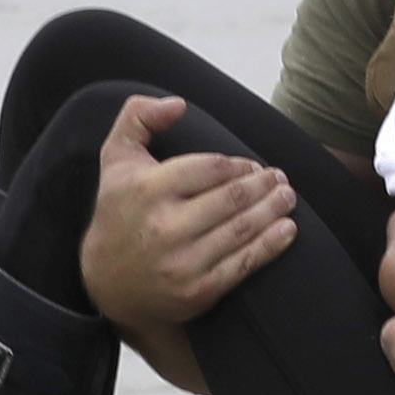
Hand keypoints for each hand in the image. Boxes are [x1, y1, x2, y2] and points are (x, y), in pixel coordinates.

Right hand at [77, 95, 293, 331]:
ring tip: (287, 197)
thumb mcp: (116, 158)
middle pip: (232, 199)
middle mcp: (164, 226)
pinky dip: (271, 245)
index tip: (252, 166)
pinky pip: (243, 265)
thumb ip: (139, 116)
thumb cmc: (119, 212)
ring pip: (242, 230)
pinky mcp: (197, 291)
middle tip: (280, 179)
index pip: (210, 168)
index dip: (239, 165)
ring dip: (273, 210)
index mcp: (146, 190)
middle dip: (263, 186)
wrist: (107, 283)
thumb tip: (178, 104)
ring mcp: (182, 262)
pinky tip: (287, 230)